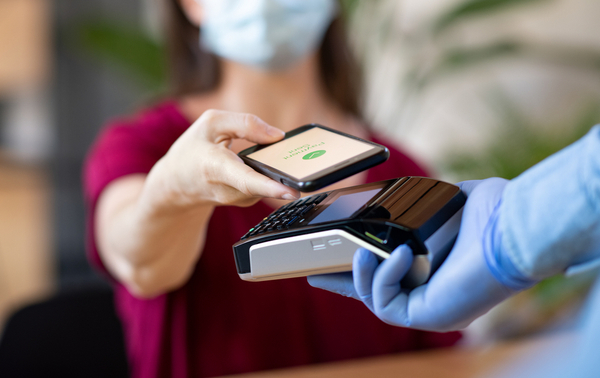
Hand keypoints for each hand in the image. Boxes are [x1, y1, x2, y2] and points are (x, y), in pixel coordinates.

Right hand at [144, 109, 299, 209]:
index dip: (269, 187)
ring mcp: (237, 200)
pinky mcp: (245, 201)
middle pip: (263, 186)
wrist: (176, 183)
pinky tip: (269, 165)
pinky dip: (271, 175)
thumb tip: (278, 135)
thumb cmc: (193, 150)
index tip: (290, 191)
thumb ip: (245, 124)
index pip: (245, 180)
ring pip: (267, 185)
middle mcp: (227, 189)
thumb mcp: (211, 123)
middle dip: (286, 180)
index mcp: (215, 167)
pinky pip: (265, 186)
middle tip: (308, 174)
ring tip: (288, 161)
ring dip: (279, 174)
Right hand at [309, 178, 530, 331]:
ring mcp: (429, 308)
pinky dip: (384, 277)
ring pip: (375, 301)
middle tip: (315, 273)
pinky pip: (387, 304)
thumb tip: (404, 194)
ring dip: (361, 276)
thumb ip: (422, 202)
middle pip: (374, 293)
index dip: (360, 268)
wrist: (513, 227)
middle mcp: (431, 292)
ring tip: (361, 253)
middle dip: (343, 284)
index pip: (388, 273)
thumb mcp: (445, 203)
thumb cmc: (491, 214)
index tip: (335, 258)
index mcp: (435, 269)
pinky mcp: (428, 316)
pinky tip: (398, 254)